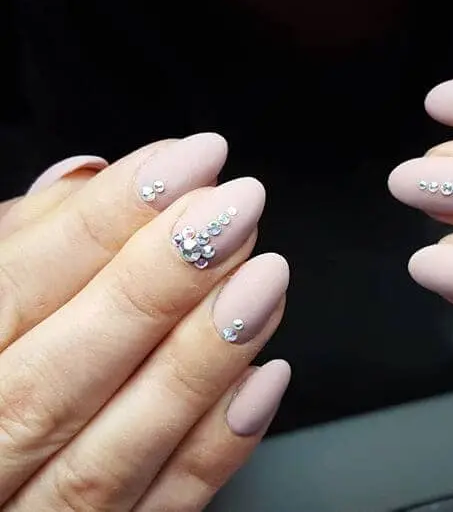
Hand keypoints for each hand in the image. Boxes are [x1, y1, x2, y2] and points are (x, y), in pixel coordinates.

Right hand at [0, 133, 290, 510]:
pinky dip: (214, 449)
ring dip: (201, 361)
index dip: (105, 219)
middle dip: (158, 284)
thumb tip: (91, 179)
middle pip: (60, 375)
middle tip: (235, 211)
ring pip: (112, 453)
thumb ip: (24, 246)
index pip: (12, 286)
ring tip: (264, 279)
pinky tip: (263, 378)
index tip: (188, 162)